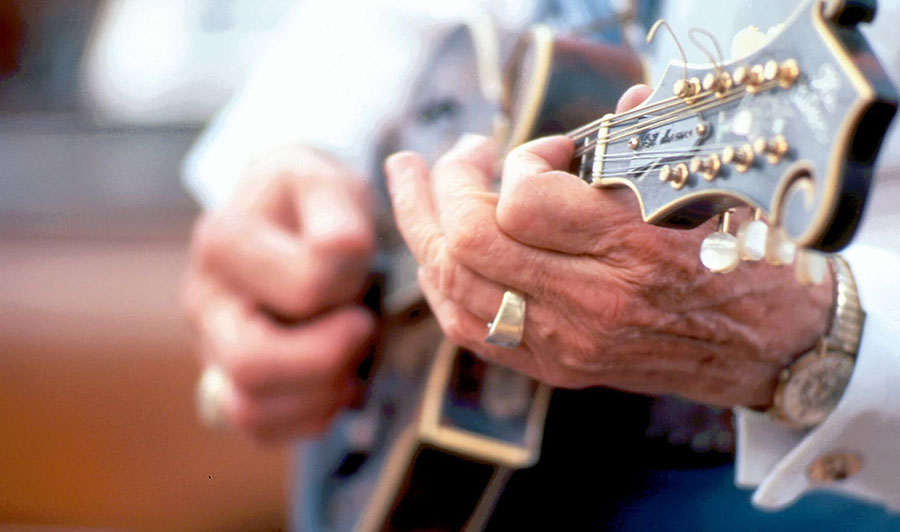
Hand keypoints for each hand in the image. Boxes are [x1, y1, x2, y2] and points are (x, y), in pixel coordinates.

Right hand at [182, 146, 375, 442]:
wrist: (290, 216)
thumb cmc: (311, 199)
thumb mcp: (325, 179)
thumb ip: (337, 209)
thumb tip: (342, 252)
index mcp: (223, 242)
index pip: (304, 287)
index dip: (349, 286)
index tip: (366, 269)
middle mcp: (204, 302)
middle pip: (253, 365)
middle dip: (328, 356)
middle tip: (365, 325)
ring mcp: (211, 349)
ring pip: (251, 411)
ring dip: (322, 393)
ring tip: (354, 353)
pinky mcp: (229, 384)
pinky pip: (262, 430)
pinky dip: (313, 416)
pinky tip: (340, 379)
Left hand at [386, 86, 832, 407]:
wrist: (775, 352)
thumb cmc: (753, 262)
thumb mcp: (719, 192)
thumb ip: (656, 145)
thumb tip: (621, 101)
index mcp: (634, 254)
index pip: (523, 203)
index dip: (521, 161)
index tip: (551, 151)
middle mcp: (590, 307)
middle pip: (466, 243)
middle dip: (444, 184)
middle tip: (461, 153)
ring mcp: (565, 345)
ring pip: (452, 287)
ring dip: (423, 227)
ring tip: (417, 185)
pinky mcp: (554, 368)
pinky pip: (467, 327)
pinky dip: (441, 281)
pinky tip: (436, 247)